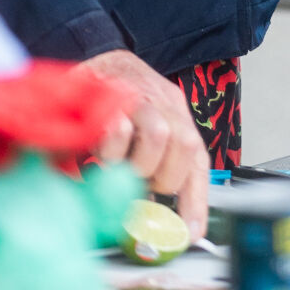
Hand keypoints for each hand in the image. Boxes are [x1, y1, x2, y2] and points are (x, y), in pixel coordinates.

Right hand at [85, 48, 209, 240]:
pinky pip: (119, 125)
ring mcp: (139, 93)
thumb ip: (151, 167)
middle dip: (161, 178)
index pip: (197, 157)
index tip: (192, 232)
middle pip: (183, 145)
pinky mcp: (110, 91)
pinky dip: (112, 143)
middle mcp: (163, 101)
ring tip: (115, 163)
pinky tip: (99, 145)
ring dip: (136, 162)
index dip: (197, 198)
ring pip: (158, 135)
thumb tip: (151, 215)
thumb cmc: (115, 103)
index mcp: (175, 113)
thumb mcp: (141, 133)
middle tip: (139, 182)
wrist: (92, 57)